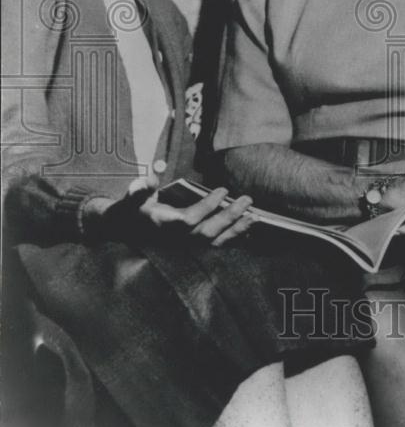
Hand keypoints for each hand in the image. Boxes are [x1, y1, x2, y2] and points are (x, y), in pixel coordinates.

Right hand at [85, 176, 253, 245]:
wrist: (128, 229)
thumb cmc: (135, 208)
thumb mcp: (133, 195)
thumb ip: (140, 189)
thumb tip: (151, 179)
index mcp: (164, 224)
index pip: (190, 219)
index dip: (207, 206)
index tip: (223, 189)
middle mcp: (176, 239)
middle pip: (208, 232)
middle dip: (229, 216)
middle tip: (247, 199)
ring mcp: (186, 246)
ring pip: (215, 242)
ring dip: (237, 229)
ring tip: (255, 216)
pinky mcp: (193, 248)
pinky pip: (217, 246)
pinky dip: (234, 238)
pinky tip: (249, 228)